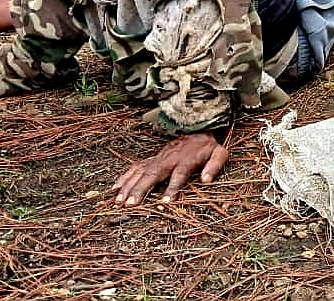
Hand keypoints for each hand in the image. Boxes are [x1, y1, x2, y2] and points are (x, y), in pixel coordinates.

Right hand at [113, 132, 227, 204]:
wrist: (196, 129)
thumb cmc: (207, 147)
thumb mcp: (218, 153)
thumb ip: (215, 165)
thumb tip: (206, 180)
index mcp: (185, 161)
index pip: (178, 175)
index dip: (172, 188)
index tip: (165, 202)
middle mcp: (168, 160)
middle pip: (153, 175)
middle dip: (141, 190)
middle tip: (130, 205)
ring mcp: (157, 159)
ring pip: (140, 172)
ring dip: (129, 186)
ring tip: (119, 201)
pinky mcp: (151, 159)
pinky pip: (135, 167)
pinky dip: (124, 177)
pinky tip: (114, 188)